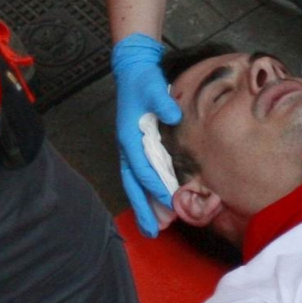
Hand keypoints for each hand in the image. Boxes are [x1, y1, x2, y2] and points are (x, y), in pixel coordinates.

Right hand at [111, 33, 181, 236]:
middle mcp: (128, 147)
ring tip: (154, 229)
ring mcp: (131, 149)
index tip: (170, 199)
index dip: (156, 184)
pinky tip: (157, 207)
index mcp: (129, 136)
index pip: (143, 167)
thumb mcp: (153, 86)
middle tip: (153, 231)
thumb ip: (162, 100)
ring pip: (135, 185)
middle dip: (143, 208)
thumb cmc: (143, 80)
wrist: (134, 71)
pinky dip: (147, 194)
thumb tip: (173, 115)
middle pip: (133, 184)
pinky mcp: (138, 149)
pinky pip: (141, 177)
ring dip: (144, 207)